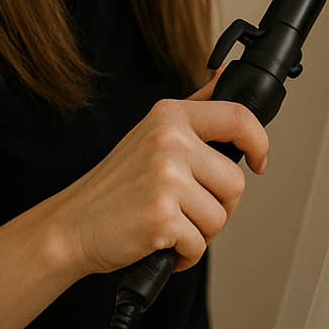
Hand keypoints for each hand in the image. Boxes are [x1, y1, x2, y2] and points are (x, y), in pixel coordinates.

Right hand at [35, 71, 270, 277]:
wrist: (69, 226)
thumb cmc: (115, 186)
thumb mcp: (151, 133)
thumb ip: (195, 105)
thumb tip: (226, 74)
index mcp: (169, 117)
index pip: (239, 118)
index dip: (259, 143)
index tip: (258, 161)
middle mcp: (168, 141)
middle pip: (235, 182)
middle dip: (219, 206)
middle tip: (186, 210)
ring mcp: (165, 178)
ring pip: (220, 216)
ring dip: (201, 233)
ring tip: (169, 225)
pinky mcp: (161, 216)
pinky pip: (200, 244)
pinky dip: (185, 254)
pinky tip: (161, 244)